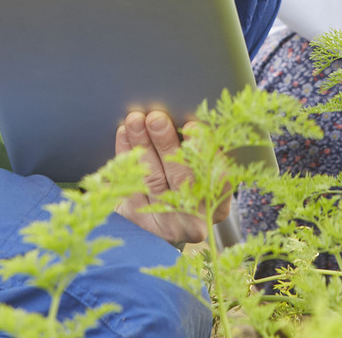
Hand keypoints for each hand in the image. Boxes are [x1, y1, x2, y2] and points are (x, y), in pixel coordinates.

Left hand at [114, 110, 230, 244]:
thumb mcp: (206, 170)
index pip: (216, 178)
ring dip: (142, 146)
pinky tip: (124, 135)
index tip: (190, 125)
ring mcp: (163, 223)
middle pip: (179, 178)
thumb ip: (202, 150)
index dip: (203, 150)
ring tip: (135, 120)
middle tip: (156, 118)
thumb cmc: (193, 178)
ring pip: (152, 181)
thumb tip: (188, 117)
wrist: (166, 218)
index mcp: (217, 205)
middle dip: (166, 144)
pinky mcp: (137, 221)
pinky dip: (125, 157)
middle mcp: (193, 220)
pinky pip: (129, 187)